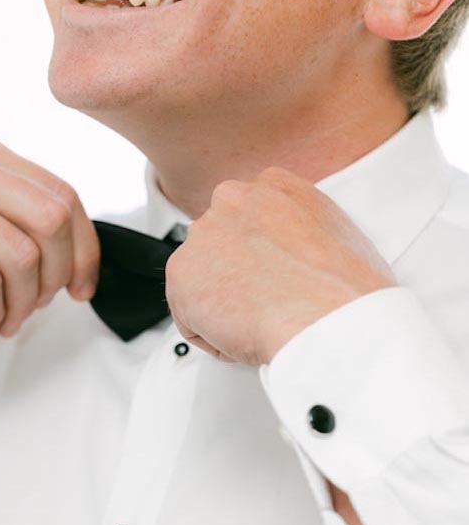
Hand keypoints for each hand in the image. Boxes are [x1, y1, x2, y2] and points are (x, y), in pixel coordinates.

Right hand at [0, 130, 99, 336]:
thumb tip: (69, 257)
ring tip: (4, 322)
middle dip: (59, 275)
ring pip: (21, 257)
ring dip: (22, 304)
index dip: (85, 247)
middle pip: (52, 220)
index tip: (83, 286)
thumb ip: (5, 216)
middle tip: (40, 307)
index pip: (61, 193)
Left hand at [165, 167, 396, 365]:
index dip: (257, 257)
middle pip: (218, 247)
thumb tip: (298, 257)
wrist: (326, 317)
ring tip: (261, 323)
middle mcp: (232, 199)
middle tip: (264, 304)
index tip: (270, 277)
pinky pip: (190, 320)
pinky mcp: (181, 273)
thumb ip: (302, 235)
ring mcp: (203, 235)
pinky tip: (245, 336)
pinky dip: (213, 338)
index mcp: (274, 186)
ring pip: (202, 285)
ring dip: (224, 309)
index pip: (246, 219)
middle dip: (235, 278)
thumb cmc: (344, 290)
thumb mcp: (339, 237)